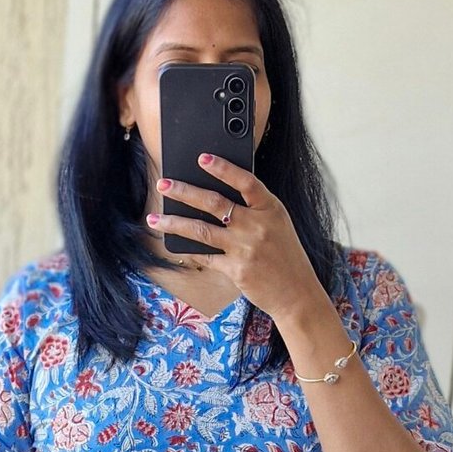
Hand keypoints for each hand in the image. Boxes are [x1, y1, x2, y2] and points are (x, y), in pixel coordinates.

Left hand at [148, 152, 325, 324]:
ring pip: (202, 230)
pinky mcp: (236, 270)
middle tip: (164, 183)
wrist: (297, 293)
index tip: (202, 158)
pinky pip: (205, 257)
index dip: (223, 169)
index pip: (245, 182)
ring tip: (155, 218)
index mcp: (271, 209)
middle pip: (215, 203)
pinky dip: (188, 251)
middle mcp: (257, 226)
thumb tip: (219, 196)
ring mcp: (245, 249)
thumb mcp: (278, 224)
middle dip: (185, 192)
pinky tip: (173, 244)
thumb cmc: (285, 256)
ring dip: (174, 223)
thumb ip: (255, 209)